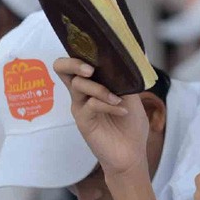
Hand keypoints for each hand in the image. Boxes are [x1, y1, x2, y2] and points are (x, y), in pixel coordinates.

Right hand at [53, 58, 149, 179]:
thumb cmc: (131, 124)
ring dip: (101, 89)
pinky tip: (121, 111)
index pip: (76, 62)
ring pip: (78, 85)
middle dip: (73, 63)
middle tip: (90, 68)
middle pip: (62, 68)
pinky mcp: (83, 121)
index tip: (92, 47)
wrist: (132, 153)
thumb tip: (137, 53)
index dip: (78, 51)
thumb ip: (128, 78)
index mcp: (93, 84)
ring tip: (119, 99)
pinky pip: (90, 104)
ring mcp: (81, 107)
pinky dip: (108, 104)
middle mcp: (83, 93)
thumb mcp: (133, 96)